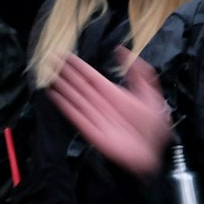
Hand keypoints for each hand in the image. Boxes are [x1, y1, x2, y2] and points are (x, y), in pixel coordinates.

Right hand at [46, 50, 170, 174]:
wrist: (154, 152)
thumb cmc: (154, 125)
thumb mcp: (150, 94)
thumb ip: (139, 72)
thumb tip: (123, 51)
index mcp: (114, 94)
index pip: (92, 77)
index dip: (79, 66)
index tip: (66, 56)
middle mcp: (102, 104)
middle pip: (81, 86)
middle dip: (66, 74)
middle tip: (51, 60)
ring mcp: (96, 117)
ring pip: (76, 99)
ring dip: (63, 88)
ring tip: (50, 76)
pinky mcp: (92, 132)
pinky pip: (77, 117)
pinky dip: (66, 107)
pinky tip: (55, 97)